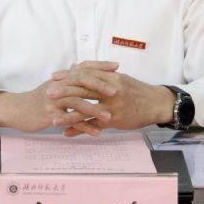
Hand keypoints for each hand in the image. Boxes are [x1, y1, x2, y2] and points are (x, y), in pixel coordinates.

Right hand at [0, 76, 112, 133]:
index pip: (83, 68)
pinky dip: (84, 126)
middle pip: (82, 82)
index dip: (100, 66)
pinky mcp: (50, 114)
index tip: (117, 66)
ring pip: (77, 102)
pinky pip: (70, 121)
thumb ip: (68, 79)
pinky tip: (97, 132)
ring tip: (110, 116)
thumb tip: (83, 70)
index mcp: (62, 78)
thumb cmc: (38, 99)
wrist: (17, 109)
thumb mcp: (53, 86)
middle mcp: (58, 86)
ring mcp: (53, 100)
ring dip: (95, 109)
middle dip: (101, 86)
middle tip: (117, 91)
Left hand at [47, 61, 174, 135]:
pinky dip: (80, 130)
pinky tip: (68, 133)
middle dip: (63, 92)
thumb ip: (102, 75)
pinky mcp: (115, 120)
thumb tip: (82, 69)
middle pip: (83, 89)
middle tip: (47, 93)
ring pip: (86, 110)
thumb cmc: (137, 90)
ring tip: (53, 119)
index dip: (68, 76)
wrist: (156, 103)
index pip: (85, 74)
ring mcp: (112, 106)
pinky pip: (94, 126)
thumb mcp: (120, 78)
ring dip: (68, 115)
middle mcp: (110, 90)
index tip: (54, 77)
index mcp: (110, 77)